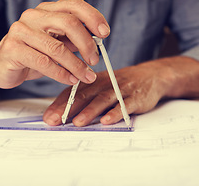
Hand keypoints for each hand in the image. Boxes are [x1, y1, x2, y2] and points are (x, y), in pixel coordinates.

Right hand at [0, 0, 109, 88]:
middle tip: (95, 60)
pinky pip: (43, 62)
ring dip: (76, 65)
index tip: (105, 33)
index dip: (93, 17)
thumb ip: (73, 40)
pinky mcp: (12, 49)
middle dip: (87, 44)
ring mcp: (21, 31)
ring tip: (86, 76)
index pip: (74, 5)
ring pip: (56, 47)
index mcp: (46, 11)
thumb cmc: (33, 54)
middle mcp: (33, 16)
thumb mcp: (56, 44)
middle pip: (68, 23)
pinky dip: (61, 74)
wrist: (2, 66)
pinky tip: (70, 80)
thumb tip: (97, 42)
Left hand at [43, 60, 170, 126]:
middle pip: (84, 95)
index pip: (73, 91)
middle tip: (55, 121)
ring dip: (90, 111)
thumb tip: (64, 112)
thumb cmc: (120, 83)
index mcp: (94, 80)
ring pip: (102, 100)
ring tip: (78, 122)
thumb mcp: (102, 85)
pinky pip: (124, 105)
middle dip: (68, 109)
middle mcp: (104, 83)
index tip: (48, 117)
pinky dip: (115, 113)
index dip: (59, 104)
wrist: (149, 76)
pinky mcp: (134, 97)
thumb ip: (86, 96)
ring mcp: (120, 89)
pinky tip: (107, 120)